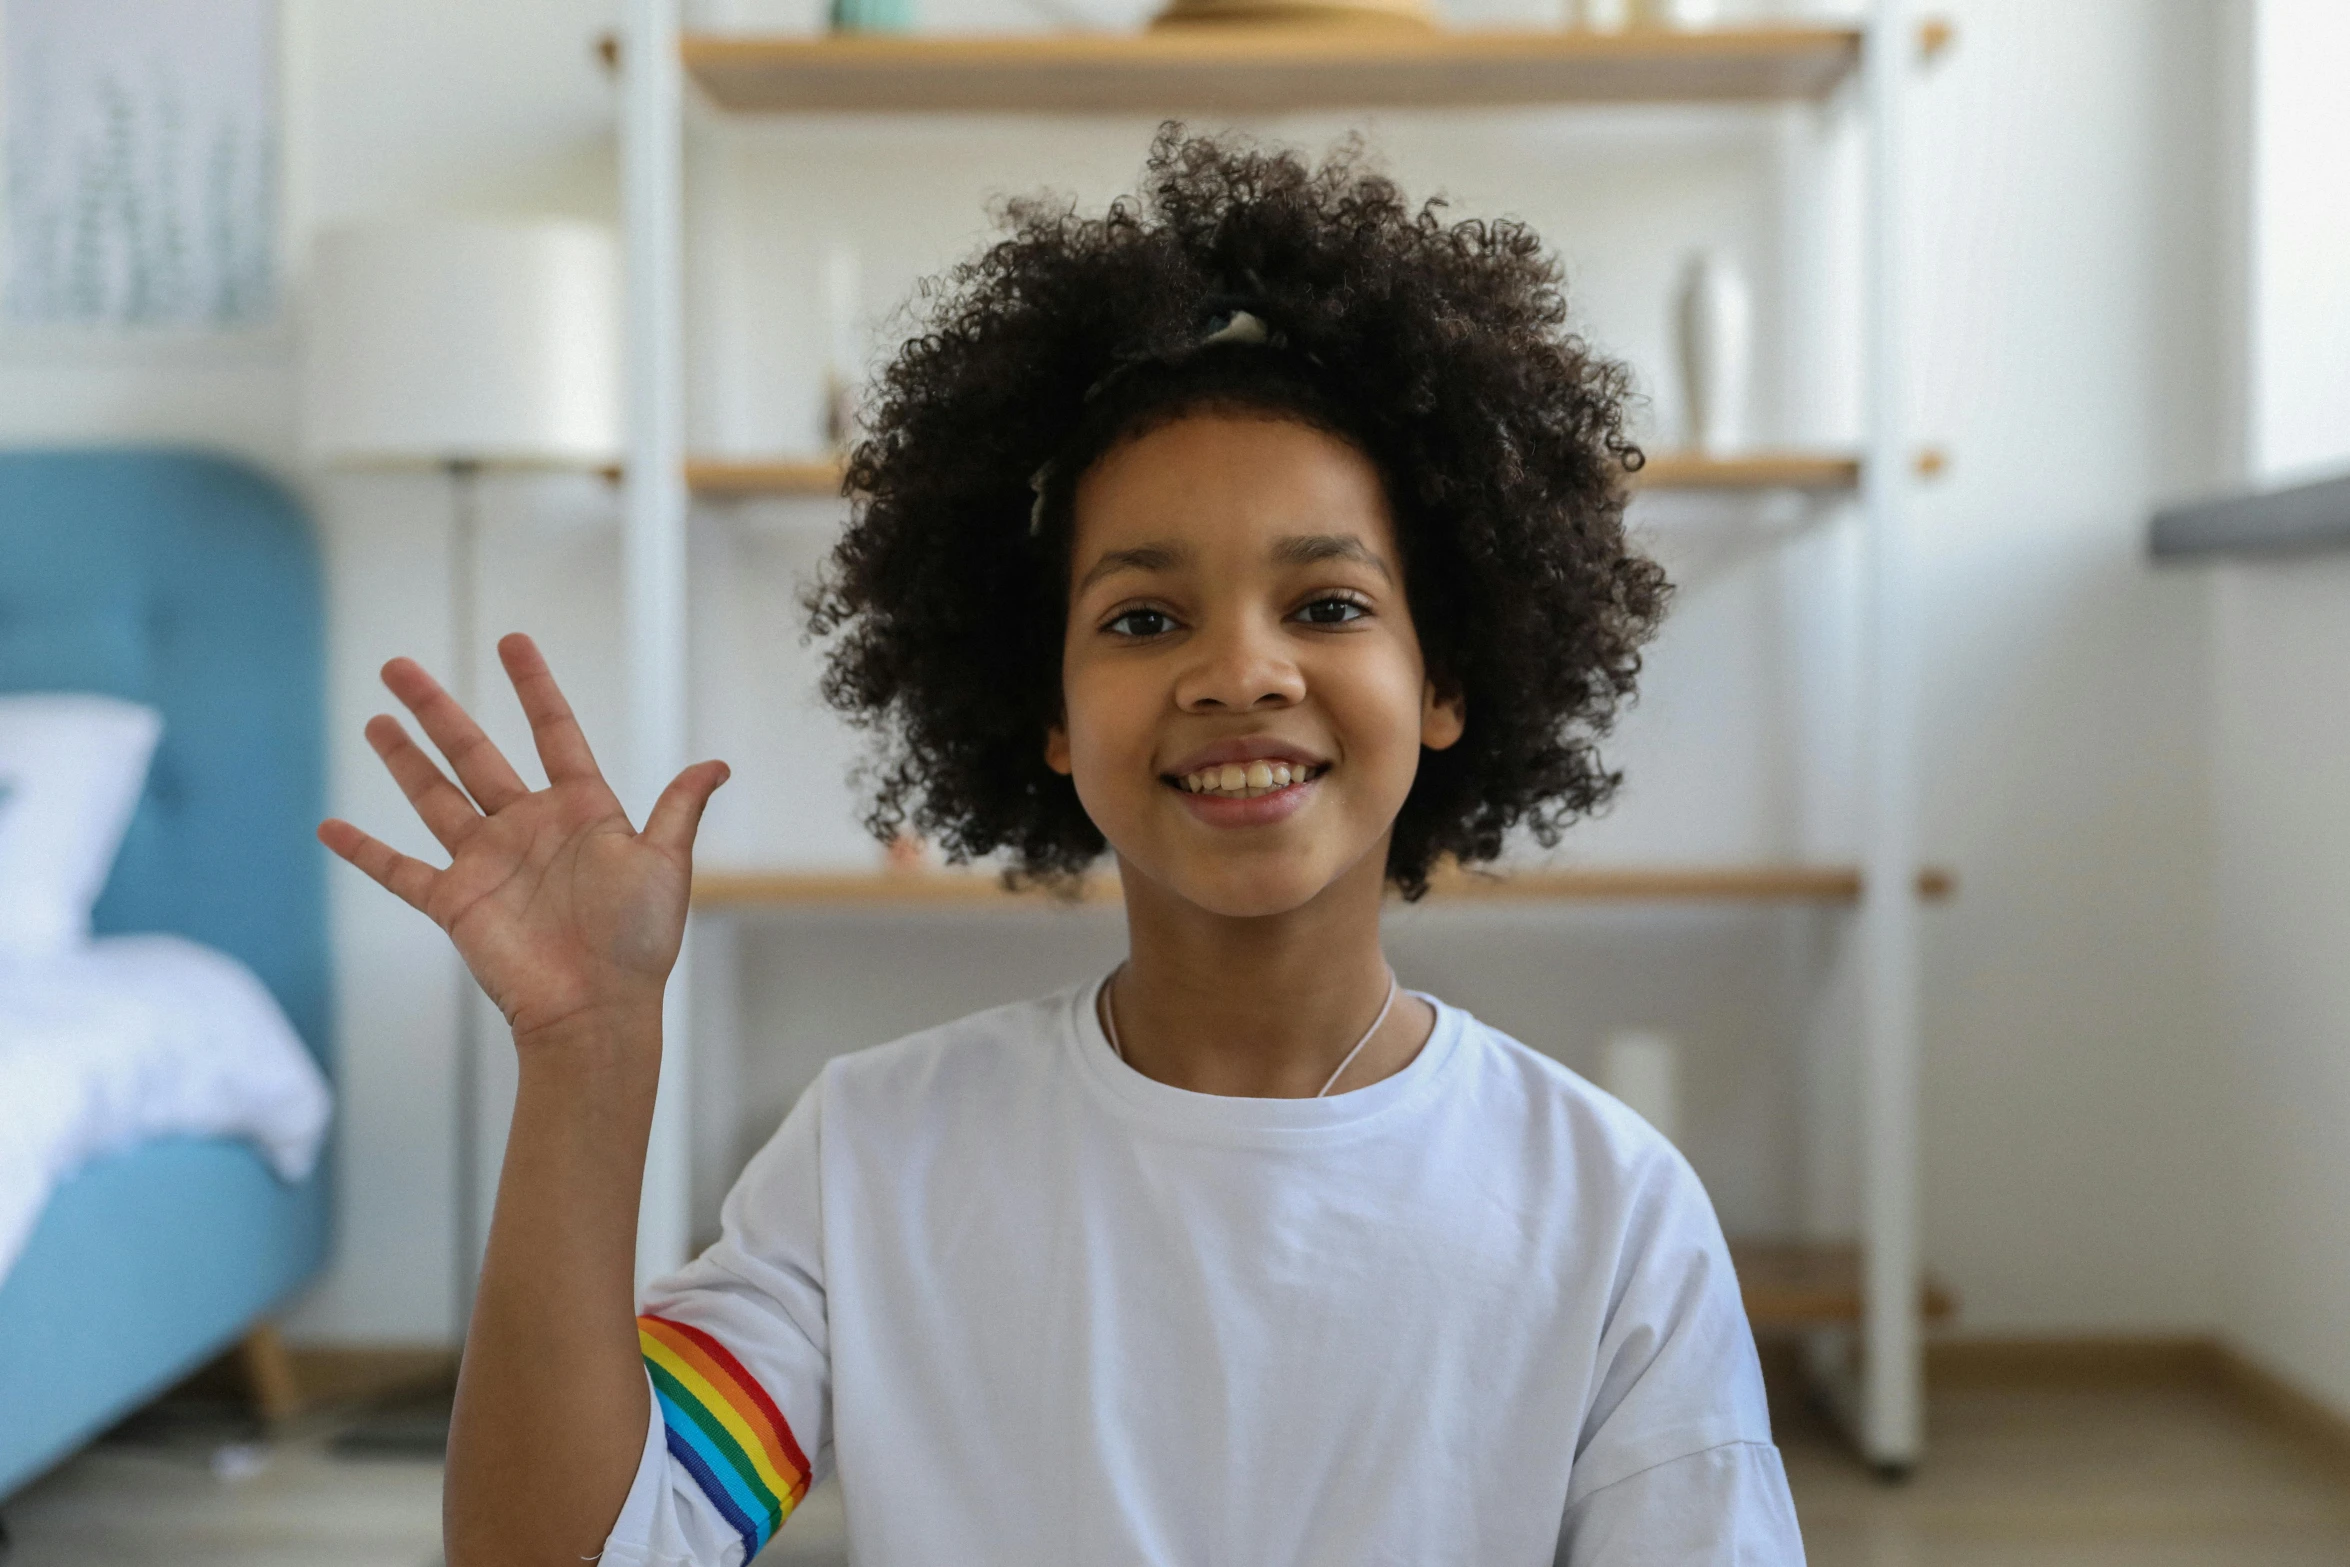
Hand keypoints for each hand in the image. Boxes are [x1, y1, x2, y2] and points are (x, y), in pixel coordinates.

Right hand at [319, 633, 728, 1049]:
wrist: (596, 1010)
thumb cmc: (638, 941)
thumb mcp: (665, 864)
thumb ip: (677, 809)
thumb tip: (717, 765)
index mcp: (581, 811)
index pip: (553, 732)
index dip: (533, 687)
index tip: (512, 641)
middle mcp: (528, 828)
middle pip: (474, 753)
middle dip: (438, 709)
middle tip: (399, 666)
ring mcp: (488, 863)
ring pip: (435, 797)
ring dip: (403, 760)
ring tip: (376, 718)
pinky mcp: (456, 903)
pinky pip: (401, 871)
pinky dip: (365, 852)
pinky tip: (329, 827)